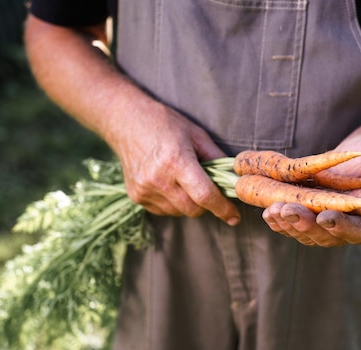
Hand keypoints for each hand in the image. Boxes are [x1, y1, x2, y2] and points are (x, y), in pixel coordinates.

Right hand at [107, 95, 240, 225]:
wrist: (126, 121)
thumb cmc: (164, 123)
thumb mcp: (196, 135)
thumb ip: (217, 159)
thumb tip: (235, 179)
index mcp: (176, 161)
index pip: (204, 195)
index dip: (222, 208)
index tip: (234, 216)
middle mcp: (158, 179)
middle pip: (193, 209)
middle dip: (206, 204)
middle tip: (208, 189)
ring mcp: (145, 189)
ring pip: (179, 212)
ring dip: (189, 203)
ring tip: (184, 180)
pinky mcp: (136, 196)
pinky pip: (164, 210)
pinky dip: (173, 203)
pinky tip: (169, 183)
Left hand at [262, 135, 360, 245]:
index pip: (357, 231)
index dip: (341, 227)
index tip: (326, 218)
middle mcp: (346, 227)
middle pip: (324, 235)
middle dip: (304, 225)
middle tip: (287, 211)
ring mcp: (324, 224)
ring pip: (304, 232)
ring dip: (287, 224)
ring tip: (272, 211)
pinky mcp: (309, 215)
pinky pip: (293, 224)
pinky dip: (280, 220)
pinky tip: (267, 211)